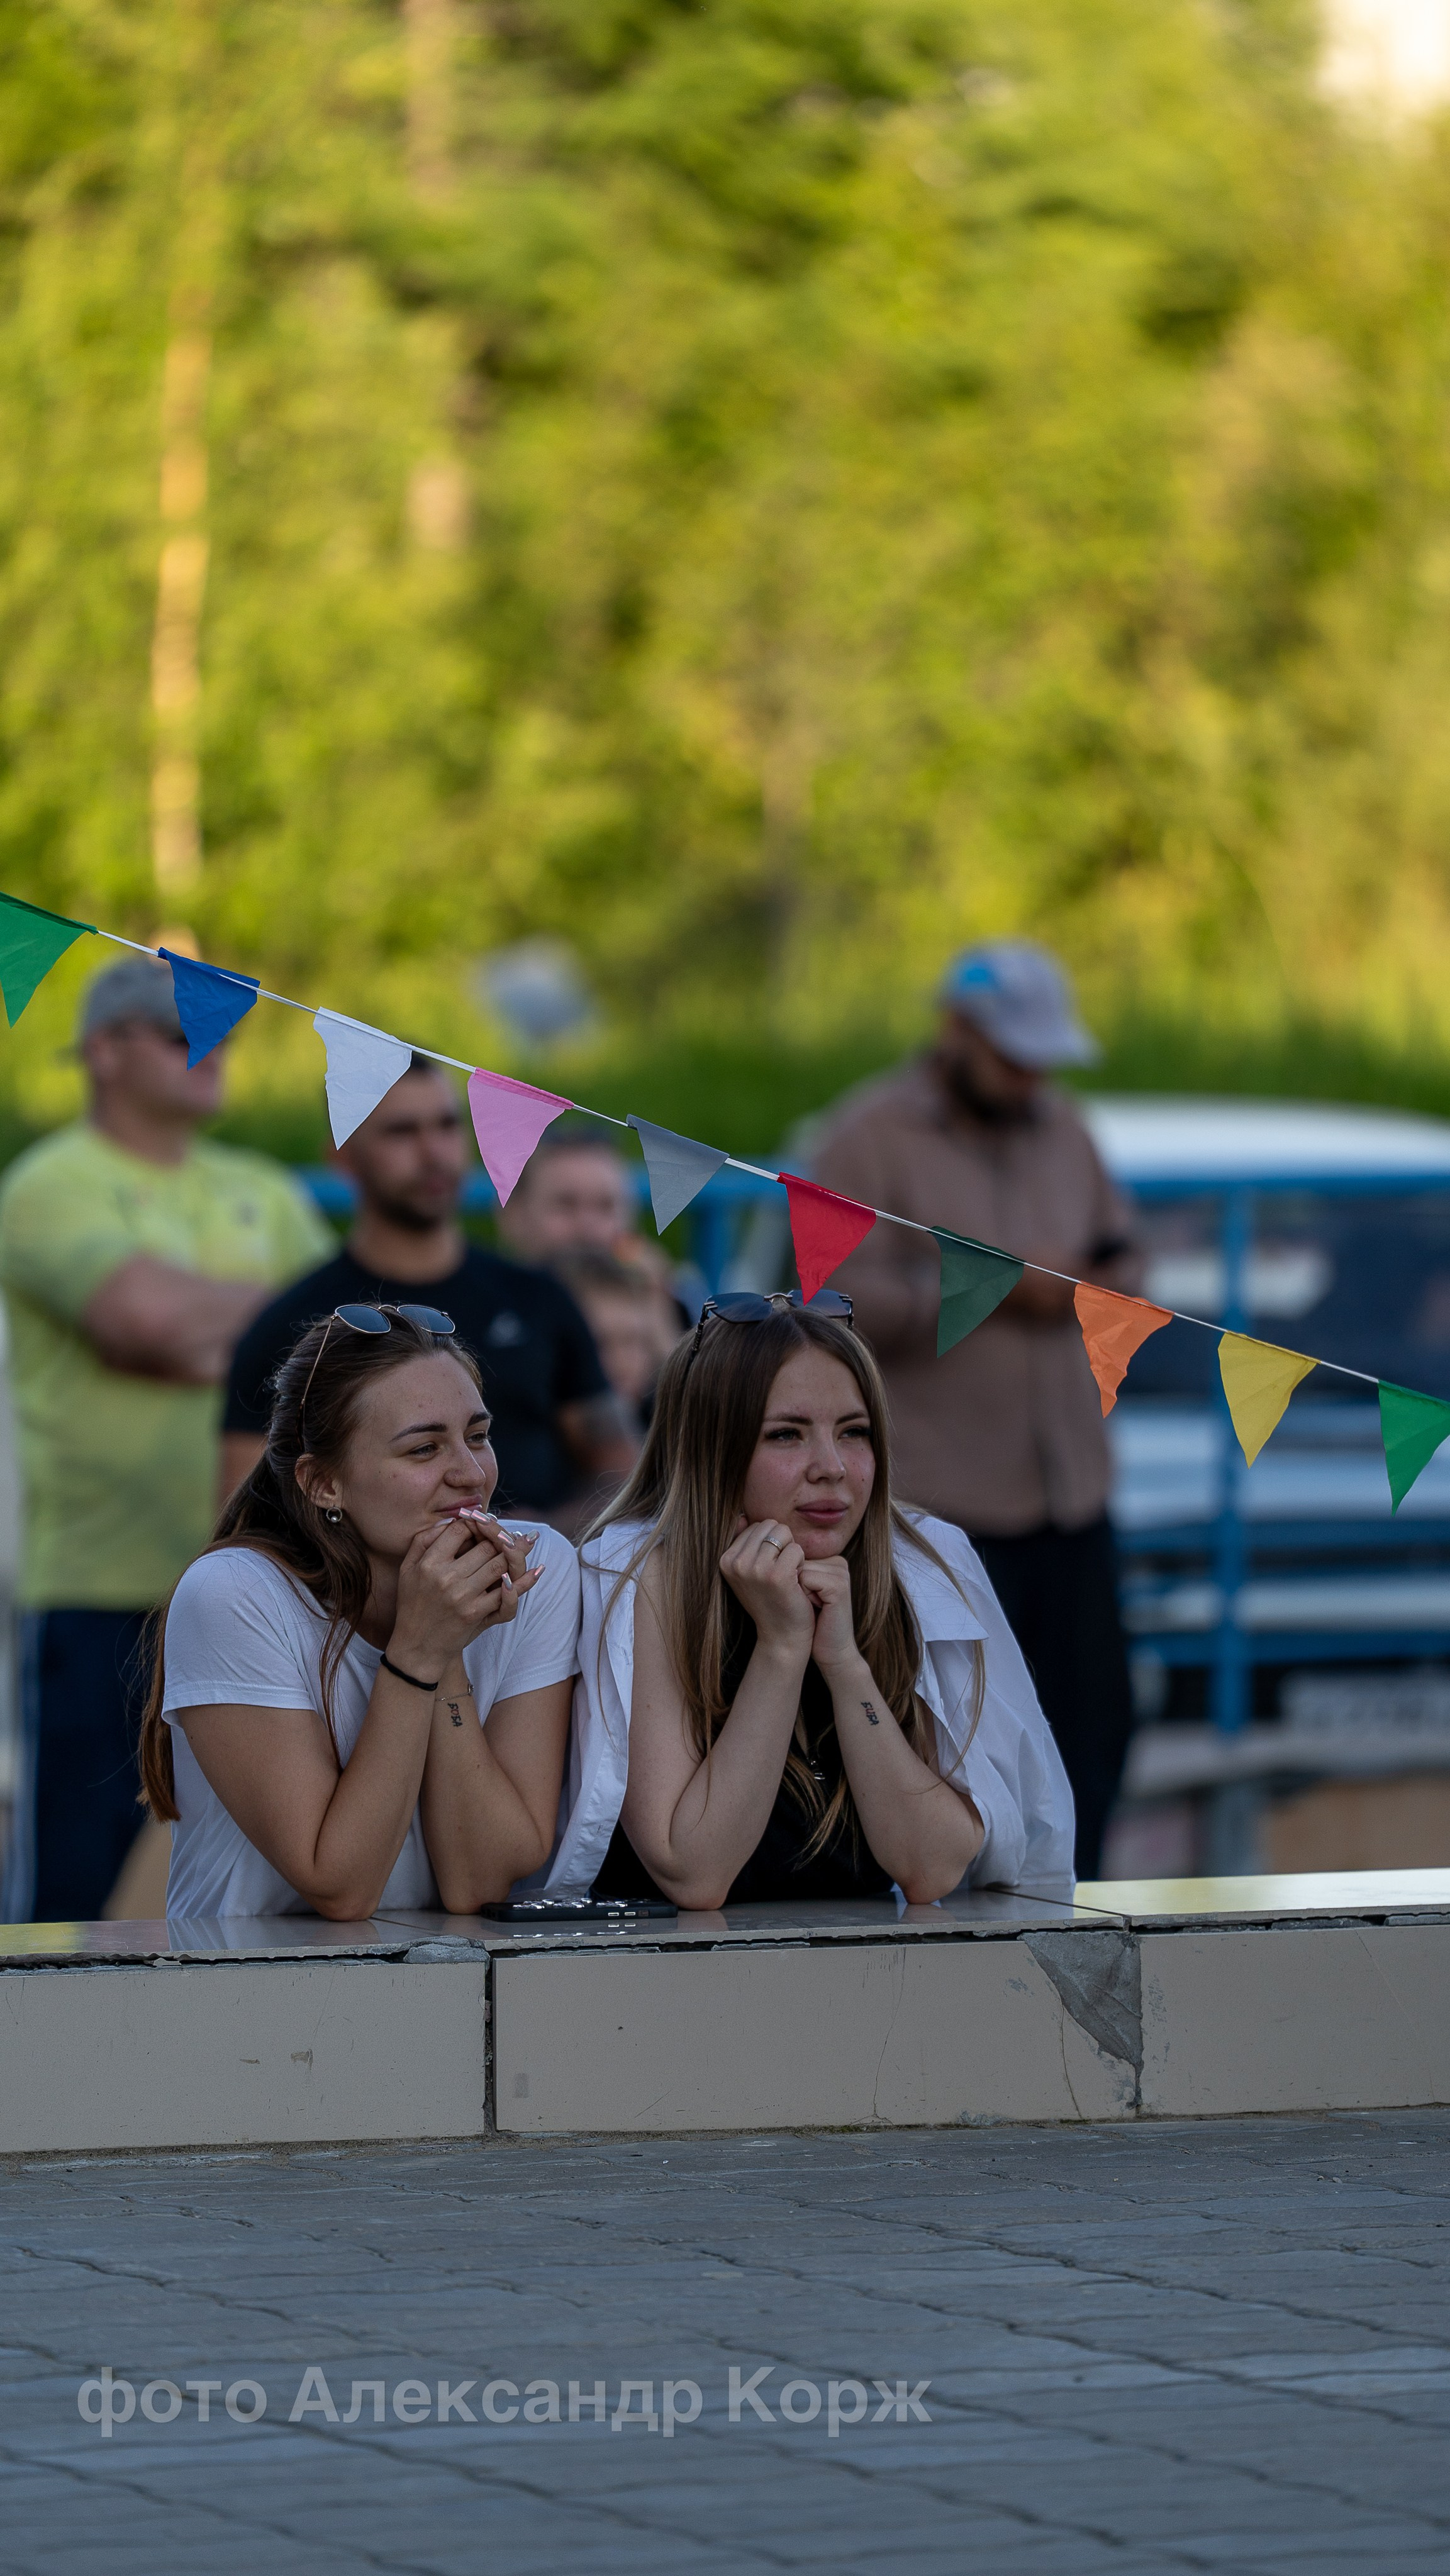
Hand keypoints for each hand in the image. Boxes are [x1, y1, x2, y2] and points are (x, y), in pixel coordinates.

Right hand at [389, 1518, 539, 1671]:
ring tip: (526, 1542)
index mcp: (429, 1564)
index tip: (479, 1523)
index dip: (473, 1522)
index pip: (459, 1530)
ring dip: (514, 1554)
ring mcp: (463, 1596)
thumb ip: (423, 1541)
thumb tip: (451, 1520)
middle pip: (486, 1545)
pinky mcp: (476, 1613)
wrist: (417, 1647)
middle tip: (507, 1533)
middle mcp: (447, 1578)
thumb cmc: (412, 1604)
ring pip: (500, 1564)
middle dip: (499, 1536)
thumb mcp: (407, 1569)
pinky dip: (522, 1582)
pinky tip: (536, 1570)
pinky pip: (506, 1594)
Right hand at [719, 1518, 813, 1661]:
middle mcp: (736, 1563)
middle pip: (770, 1525)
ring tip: (788, 1573)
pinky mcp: (776, 1575)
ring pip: (784, 1533)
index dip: (771, 1543)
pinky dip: (802, 1562)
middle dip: (782, 1542)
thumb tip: (741, 1515)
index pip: (756, 1525)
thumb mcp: (748, 1572)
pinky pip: (797, 1549)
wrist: (782, 1634)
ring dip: (792, 1551)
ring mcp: (755, 1569)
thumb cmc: (769, 1599)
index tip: (769, 1567)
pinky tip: (796, 1580)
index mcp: (726, 1560)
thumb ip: (743, 1544)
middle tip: (782, 1569)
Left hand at [796, 1553, 858, 1677]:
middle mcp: (838, 1562)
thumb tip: (764, 1551)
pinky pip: (805, 1579)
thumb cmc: (809, 1622)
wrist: (831, 1651)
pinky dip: (803, 1596)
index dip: (789, 1579)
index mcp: (830, 1561)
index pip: (794, 1554)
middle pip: (795, 1560)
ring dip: (797, 1590)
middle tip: (807, 1604)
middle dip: (792, 1583)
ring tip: (811, 1606)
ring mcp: (840, 1572)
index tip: (803, 1598)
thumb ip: (791, 1568)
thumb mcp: (799, 1589)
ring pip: (799, 1569)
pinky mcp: (839, 1585)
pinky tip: (817, 1609)